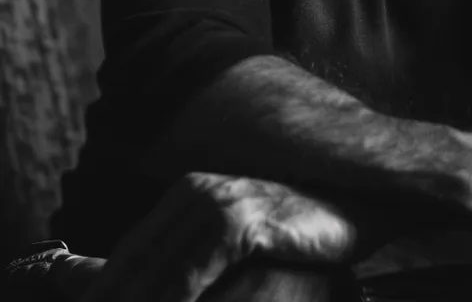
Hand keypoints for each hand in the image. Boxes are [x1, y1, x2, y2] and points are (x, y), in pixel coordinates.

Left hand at [79, 172, 361, 301]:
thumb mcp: (233, 245)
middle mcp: (193, 192)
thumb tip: (128, 285)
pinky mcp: (240, 219)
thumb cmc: (296, 234)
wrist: (359, 199)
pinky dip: (172, 299)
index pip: (125, 259)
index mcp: (185, 195)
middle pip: (132, 268)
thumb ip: (186, 266)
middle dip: (114, 300)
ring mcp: (217, 202)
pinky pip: (190, 275)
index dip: (100, 294)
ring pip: (154, 276)